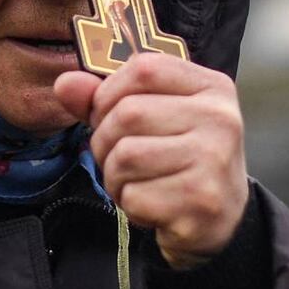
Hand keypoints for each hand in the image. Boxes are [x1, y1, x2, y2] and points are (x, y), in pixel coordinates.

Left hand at [54, 53, 248, 268]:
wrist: (224, 220)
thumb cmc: (181, 160)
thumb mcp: (154, 118)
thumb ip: (108, 98)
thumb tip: (65, 83)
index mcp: (212, 87)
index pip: (144, 68)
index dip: (110, 91)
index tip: (109, 115)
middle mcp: (219, 118)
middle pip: (128, 113)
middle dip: (106, 141)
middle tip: (120, 160)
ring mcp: (214, 159)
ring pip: (125, 156)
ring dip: (115, 177)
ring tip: (136, 183)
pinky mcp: (201, 199)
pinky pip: (134, 196)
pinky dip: (130, 204)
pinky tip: (151, 206)